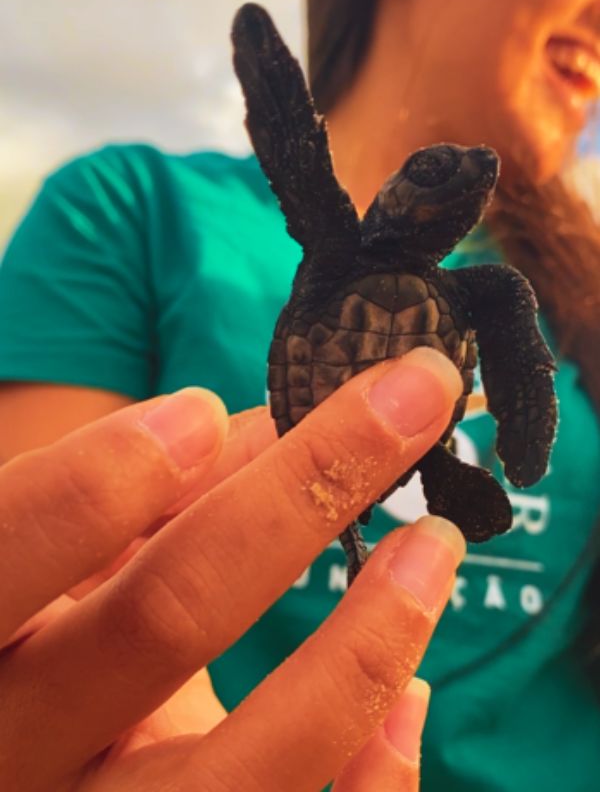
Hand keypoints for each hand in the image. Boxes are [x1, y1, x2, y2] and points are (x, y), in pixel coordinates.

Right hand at [0, 347, 464, 791]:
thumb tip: (282, 428)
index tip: (203, 410)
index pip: (16, 549)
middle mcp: (25, 747)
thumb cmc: (59, 638)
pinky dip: (371, 776)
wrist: (45, 765)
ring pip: (243, 767)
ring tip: (435, 542)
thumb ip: (155, 496)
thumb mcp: (76, 565)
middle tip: (411, 397)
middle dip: (305, 489)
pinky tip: (414, 694)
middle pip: (165, 619)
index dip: (102, 478)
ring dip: (365, 639)